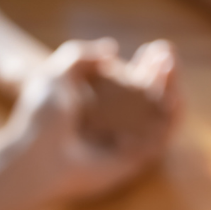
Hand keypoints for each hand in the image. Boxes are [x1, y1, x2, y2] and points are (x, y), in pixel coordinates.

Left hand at [8, 38, 179, 204]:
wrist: (37, 156)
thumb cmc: (41, 118)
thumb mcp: (55, 75)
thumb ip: (81, 55)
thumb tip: (112, 49)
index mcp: (98, 108)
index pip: (132, 84)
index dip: (146, 66)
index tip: (156, 47)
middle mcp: (114, 126)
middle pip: (151, 99)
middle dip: (163, 75)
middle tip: (169, 54)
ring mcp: (125, 144)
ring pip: (161, 117)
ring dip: (171, 91)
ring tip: (172, 70)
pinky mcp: (134, 162)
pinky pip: (160, 140)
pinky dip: (171, 119)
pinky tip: (173, 96)